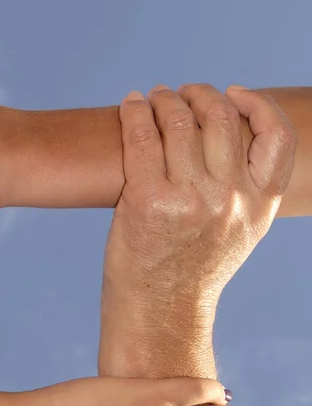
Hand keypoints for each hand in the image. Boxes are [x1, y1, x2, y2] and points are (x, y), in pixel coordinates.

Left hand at [103, 83, 296, 313]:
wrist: (158, 312)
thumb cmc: (190, 272)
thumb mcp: (237, 234)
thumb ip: (242, 191)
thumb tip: (224, 141)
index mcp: (260, 205)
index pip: (276, 135)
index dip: (256, 103)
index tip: (232, 93)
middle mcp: (231, 198)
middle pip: (221, 118)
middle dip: (199, 95)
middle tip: (178, 93)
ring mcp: (190, 198)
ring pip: (180, 121)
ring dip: (164, 99)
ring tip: (151, 98)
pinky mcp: (148, 199)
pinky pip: (142, 137)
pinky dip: (135, 113)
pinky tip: (130, 106)